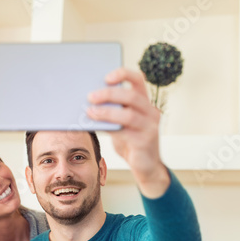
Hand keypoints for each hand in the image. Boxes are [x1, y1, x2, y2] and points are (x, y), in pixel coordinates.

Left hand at [87, 68, 169, 197]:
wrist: (145, 166)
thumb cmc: (130, 141)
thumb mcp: (122, 123)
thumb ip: (112, 111)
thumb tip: (88, 101)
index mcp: (145, 102)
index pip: (138, 79)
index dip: (123, 74)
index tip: (106, 77)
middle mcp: (151, 112)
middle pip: (132, 95)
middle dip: (109, 94)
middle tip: (90, 96)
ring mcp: (150, 127)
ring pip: (128, 114)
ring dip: (106, 112)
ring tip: (90, 111)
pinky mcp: (145, 142)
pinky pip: (125, 132)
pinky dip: (109, 127)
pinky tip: (97, 126)